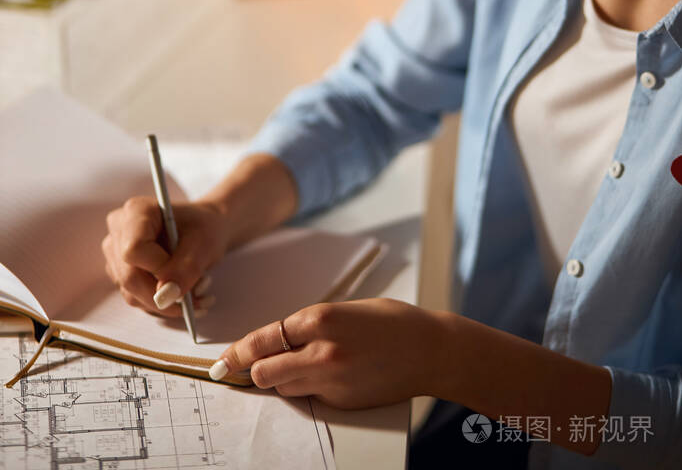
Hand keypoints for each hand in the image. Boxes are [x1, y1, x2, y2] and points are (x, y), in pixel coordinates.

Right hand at [102, 196, 229, 317]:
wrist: (204, 230)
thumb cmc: (203, 228)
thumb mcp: (203, 245)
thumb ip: (185, 269)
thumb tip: (164, 297)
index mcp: (137, 212)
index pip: (133, 250)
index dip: (158, 269)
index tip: (184, 274)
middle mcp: (119, 231)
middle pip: (130, 277)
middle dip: (165, 295)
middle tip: (197, 300)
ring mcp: (116, 254)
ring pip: (132, 293)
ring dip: (167, 302)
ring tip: (197, 293)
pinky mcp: (121, 273)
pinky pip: (136, 298)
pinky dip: (162, 303)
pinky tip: (182, 294)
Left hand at [209, 298, 437, 408]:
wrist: (430, 350)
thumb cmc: (392, 322)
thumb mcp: (346, 310)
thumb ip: (311, 325)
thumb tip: (280, 340)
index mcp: (320, 318)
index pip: (262, 339)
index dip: (237, 352)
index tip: (222, 361)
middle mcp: (321, 351)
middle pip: (263, 372)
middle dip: (256, 370)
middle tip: (253, 368)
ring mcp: (331, 380)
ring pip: (283, 388)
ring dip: (282, 380)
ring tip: (303, 367)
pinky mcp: (342, 401)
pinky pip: (311, 397)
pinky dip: (310, 389)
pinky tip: (329, 376)